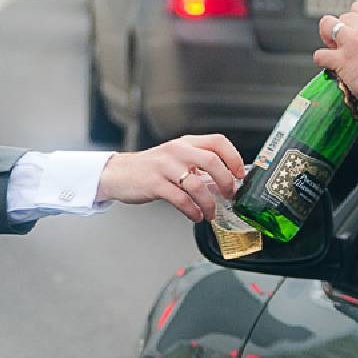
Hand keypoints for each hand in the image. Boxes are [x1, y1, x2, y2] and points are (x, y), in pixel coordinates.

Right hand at [97, 134, 246, 221]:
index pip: (218, 141)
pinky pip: (181, 199)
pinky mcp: (154, 184)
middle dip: (226, 182)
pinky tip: (195, 215)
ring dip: (209, 203)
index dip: (234, 157)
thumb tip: (225, 180)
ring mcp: (165, 167)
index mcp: (186, 143)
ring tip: (210, 213)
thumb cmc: (150, 168)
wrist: (118, 173)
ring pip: (197, 185)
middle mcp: (177, 151)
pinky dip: (192, 211)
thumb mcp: (176, 158)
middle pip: (212, 162)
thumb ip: (198, 165)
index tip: (240, 173)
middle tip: (229, 195)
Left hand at [313, 1, 357, 119]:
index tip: (356, 29)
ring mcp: (353, 41)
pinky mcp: (342, 60)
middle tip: (347, 45)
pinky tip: (329, 65)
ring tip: (334, 49)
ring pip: (327, 26)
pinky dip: (322, 60)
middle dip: (344, 30)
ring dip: (328, 38)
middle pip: (344, 17)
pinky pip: (320, 54)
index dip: (355, 19)